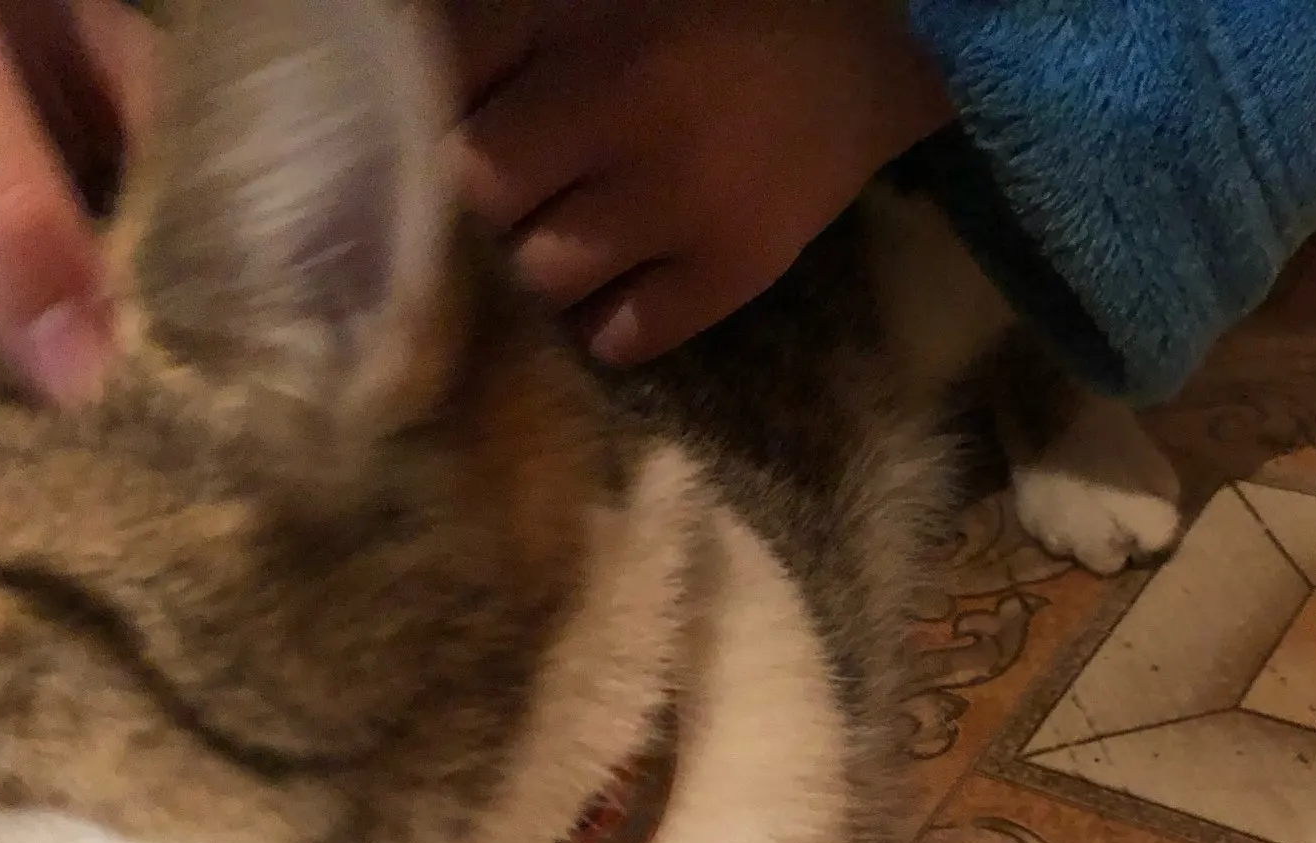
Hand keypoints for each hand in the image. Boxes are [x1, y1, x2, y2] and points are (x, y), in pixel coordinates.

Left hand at [447, 0, 951, 363]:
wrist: (888, 33)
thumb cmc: (729, 3)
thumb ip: (524, 23)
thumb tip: (427, 78)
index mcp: (591, 7)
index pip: (451, 79)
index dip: (450, 107)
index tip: (471, 119)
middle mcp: (627, 102)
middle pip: (483, 189)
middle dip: (492, 195)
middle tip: (523, 191)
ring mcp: (681, 197)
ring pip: (542, 276)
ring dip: (543, 266)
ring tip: (571, 242)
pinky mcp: (730, 269)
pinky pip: (621, 337)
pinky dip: (605, 325)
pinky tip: (618, 291)